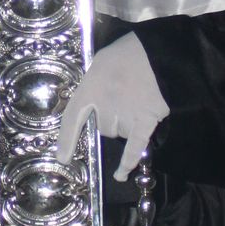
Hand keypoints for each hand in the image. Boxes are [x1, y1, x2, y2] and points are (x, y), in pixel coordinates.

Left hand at [55, 32, 168, 181]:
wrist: (161, 52)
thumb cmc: (131, 51)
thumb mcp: (103, 61)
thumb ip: (96, 82)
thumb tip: (93, 101)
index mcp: (91, 87)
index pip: (73, 117)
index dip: (67, 139)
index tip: (63, 158)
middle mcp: (105, 104)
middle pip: (103, 127)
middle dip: (111, 120)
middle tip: (124, 100)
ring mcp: (125, 113)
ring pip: (120, 133)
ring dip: (126, 126)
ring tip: (138, 104)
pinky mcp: (146, 120)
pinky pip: (135, 147)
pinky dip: (128, 162)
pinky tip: (121, 173)